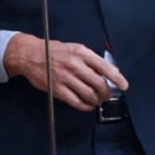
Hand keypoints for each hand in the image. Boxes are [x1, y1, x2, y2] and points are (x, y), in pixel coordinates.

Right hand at [4, 33, 128, 111]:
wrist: (31, 55)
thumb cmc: (54, 51)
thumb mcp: (75, 48)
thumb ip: (91, 59)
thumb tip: (110, 71)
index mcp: (82, 53)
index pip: (105, 67)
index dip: (117, 78)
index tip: (124, 85)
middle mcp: (75, 65)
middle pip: (98, 83)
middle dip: (107, 92)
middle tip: (108, 95)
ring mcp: (65, 78)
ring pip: (88, 94)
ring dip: (97, 100)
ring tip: (98, 100)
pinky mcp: (57, 89)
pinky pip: (75, 101)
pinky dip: (85, 106)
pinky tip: (88, 105)